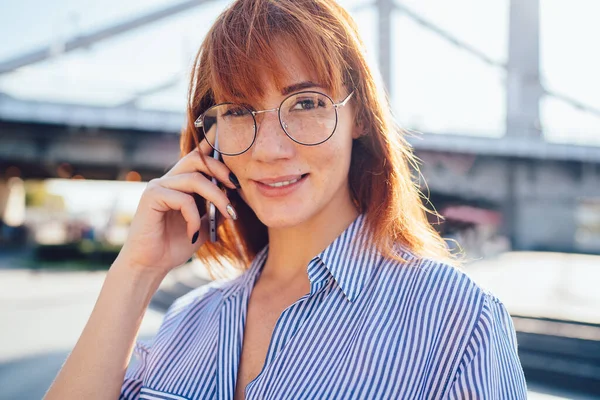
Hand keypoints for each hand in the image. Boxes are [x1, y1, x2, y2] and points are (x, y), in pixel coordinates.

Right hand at [115, 139, 236, 277]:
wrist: (150, 265)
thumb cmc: (174, 246)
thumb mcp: (204, 226)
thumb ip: (216, 211)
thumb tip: (235, 199)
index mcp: (180, 183)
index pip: (198, 158)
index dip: (215, 151)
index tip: (236, 159)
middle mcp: (168, 180)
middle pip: (196, 159)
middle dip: (220, 169)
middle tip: (236, 186)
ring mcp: (158, 186)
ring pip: (195, 179)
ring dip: (217, 196)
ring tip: (228, 214)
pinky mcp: (151, 196)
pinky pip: (183, 199)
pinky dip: (194, 217)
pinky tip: (193, 233)